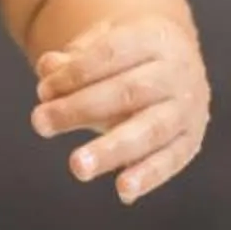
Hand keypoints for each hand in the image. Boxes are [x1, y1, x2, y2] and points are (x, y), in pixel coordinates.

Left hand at [31, 16, 208, 204]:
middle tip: (40, 123)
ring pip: (151, 129)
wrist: (176, 64)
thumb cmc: (126, 57)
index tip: (43, 90)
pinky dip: (148, 175)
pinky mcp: (190, 140)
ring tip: (78, 167)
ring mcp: (186, 107)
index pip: (112, 53)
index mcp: (154, 38)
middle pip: (128, 91)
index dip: (75, 72)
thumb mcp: (102, 44)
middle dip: (81, 108)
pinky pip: (171, 159)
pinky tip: (123, 191)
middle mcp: (176, 72)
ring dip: (112, 149)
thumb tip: (47, 67)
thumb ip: (73, 59)